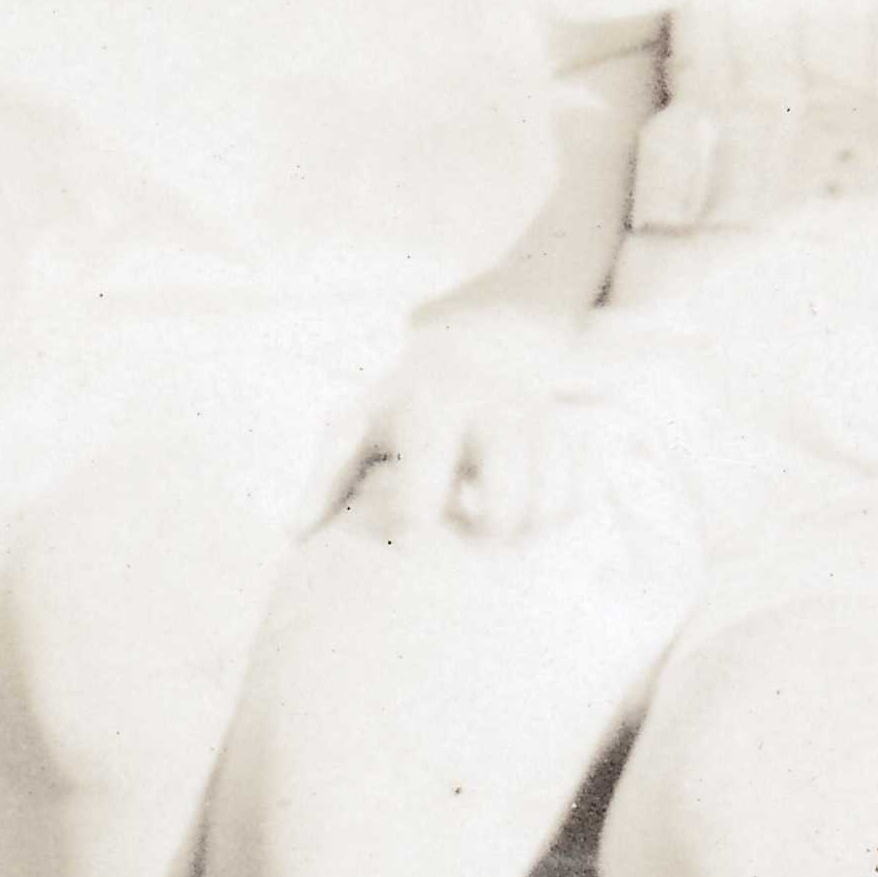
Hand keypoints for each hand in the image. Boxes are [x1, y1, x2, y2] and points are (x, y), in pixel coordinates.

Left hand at [323, 312, 591, 544]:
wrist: (487, 334)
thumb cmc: (407, 400)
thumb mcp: (360, 421)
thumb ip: (325, 476)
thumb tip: (292, 535)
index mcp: (430, 408)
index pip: (425, 476)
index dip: (417, 518)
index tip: (411, 542)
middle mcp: (491, 412)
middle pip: (504, 500)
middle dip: (489, 533)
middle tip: (472, 542)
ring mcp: (540, 422)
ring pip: (551, 500)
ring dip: (530, 529)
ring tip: (505, 534)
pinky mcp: (575, 431)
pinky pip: (585, 489)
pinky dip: (566, 513)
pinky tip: (539, 516)